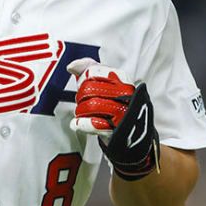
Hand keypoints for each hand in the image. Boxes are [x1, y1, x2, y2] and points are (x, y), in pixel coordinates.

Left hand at [67, 58, 159, 180]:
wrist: (134, 138)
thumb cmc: (117, 107)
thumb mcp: (108, 85)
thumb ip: (90, 71)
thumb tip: (72, 66)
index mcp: (124, 80)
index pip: (96, 71)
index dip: (85, 78)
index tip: (84, 84)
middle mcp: (126, 95)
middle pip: (89, 89)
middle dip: (80, 96)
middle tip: (83, 102)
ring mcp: (122, 113)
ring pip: (90, 105)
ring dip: (80, 111)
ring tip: (83, 114)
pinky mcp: (116, 131)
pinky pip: (93, 124)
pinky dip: (81, 124)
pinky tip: (77, 124)